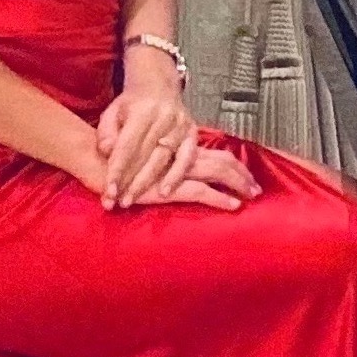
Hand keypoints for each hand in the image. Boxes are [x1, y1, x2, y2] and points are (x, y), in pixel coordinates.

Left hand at [95, 54, 198, 209]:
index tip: (108, 191)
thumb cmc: (131, 104)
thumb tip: (106, 151)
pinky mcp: (192, 134)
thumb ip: (106, 132)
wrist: (158, 85)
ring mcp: (180, 126)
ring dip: (147, 183)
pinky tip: (165, 193)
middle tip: (117, 203)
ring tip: (132, 200)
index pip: (127, 146)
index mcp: (142, 111)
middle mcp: (164, 118)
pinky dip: (176, 176)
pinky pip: (187, 159)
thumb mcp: (112, 111)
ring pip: (163, 159)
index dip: (117, 170)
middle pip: (144, 156)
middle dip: (129, 182)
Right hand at [117, 141, 262, 213]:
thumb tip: (179, 175)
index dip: (235, 164)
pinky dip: (220, 199)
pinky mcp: (169, 187)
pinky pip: (201, 191)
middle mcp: (182, 157)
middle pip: (223, 161)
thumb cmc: (118, 163)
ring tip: (251, 196)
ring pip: (218, 172)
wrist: (98, 162)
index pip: (215, 154)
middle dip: (243, 175)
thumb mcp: (146, 162)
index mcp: (179, 150)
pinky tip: (233, 206)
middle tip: (257, 189)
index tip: (247, 174)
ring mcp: (177, 170)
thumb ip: (164, 165)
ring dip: (239, 184)